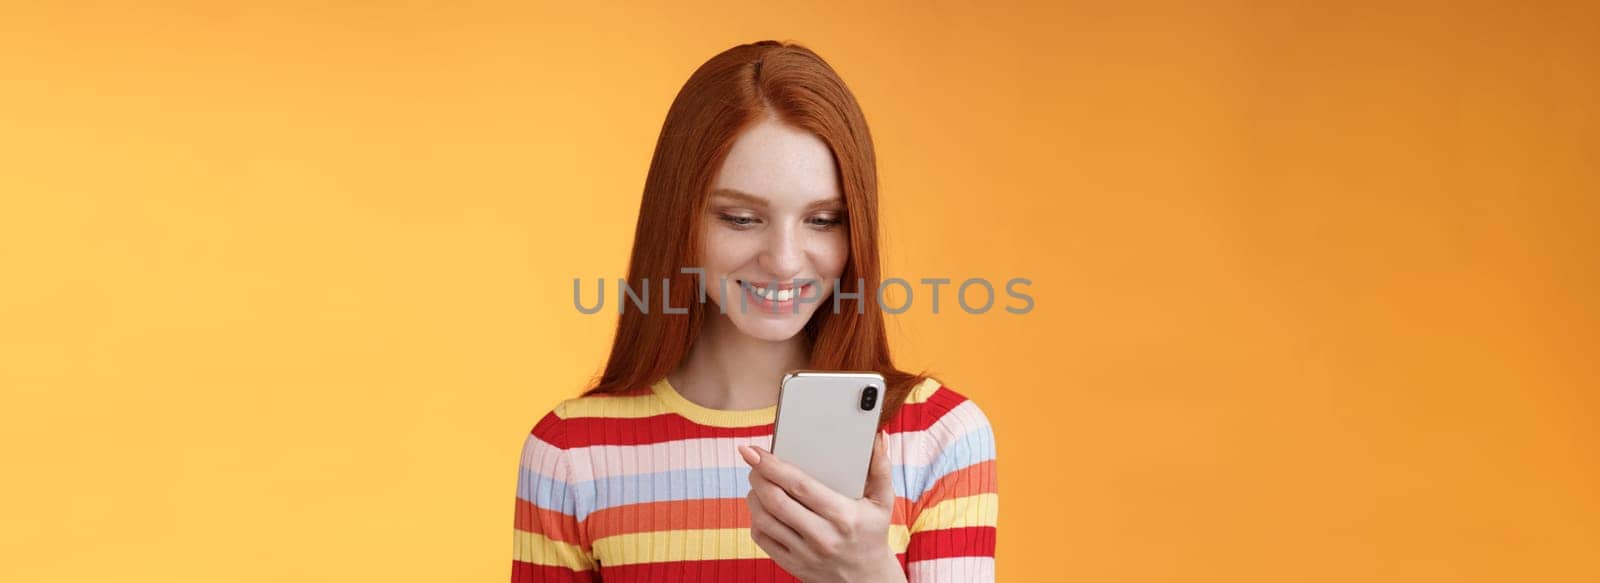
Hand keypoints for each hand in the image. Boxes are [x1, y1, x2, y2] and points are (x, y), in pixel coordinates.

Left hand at [740, 432, 906, 582]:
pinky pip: (762, 538)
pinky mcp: (791, 564)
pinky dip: (756, 518)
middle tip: (755, 463)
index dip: (773, 466)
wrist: (866, 579)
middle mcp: (821, 536)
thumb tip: (877, 438)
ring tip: (758, 482)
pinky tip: (762, 507)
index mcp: (842, 516)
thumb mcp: (882, 502)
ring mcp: (804, 553)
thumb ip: (880, 468)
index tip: (755, 452)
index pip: (799, 486)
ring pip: (763, 519)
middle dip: (758, 476)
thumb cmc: (872, 534)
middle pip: (775, 500)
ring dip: (753, 496)